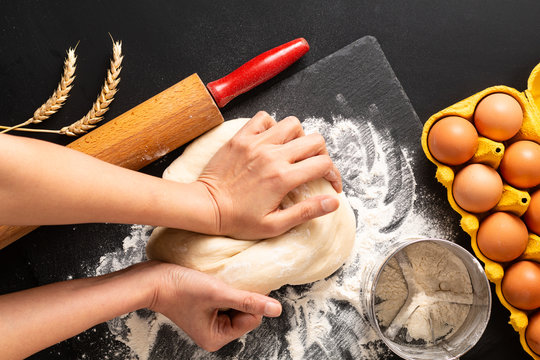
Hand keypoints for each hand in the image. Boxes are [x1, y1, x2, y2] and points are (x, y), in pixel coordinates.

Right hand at [148, 261, 281, 351]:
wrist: (151, 279)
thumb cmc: (179, 288)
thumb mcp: (218, 293)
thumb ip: (248, 301)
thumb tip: (276, 309)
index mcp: (216, 338)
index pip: (251, 319)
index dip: (251, 300)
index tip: (242, 283)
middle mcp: (213, 333)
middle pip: (245, 313)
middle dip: (241, 296)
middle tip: (228, 281)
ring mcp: (209, 320)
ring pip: (236, 304)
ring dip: (233, 290)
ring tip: (219, 280)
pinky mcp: (205, 307)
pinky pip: (225, 298)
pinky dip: (225, 288)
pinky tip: (217, 280)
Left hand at [196, 111, 341, 238]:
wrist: (205, 207)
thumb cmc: (238, 220)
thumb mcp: (275, 225)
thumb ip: (306, 212)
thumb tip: (333, 202)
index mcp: (283, 178)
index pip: (323, 164)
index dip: (333, 174)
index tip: (330, 183)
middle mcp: (272, 156)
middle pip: (314, 140)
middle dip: (321, 154)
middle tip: (312, 167)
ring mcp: (256, 143)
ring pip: (292, 124)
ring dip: (298, 137)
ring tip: (291, 152)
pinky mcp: (241, 138)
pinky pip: (263, 118)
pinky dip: (272, 126)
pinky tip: (270, 141)